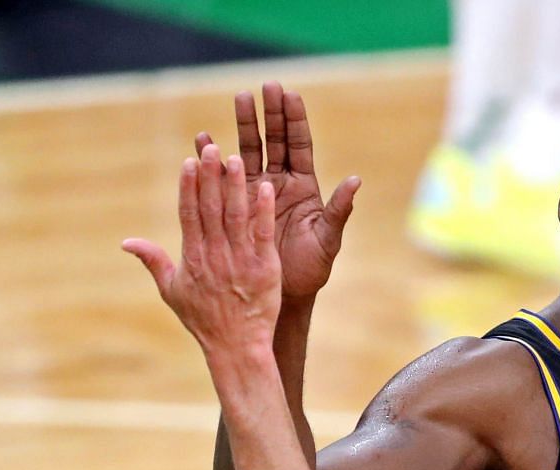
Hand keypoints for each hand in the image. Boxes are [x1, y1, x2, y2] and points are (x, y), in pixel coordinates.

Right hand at [123, 144, 281, 354]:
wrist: (237, 347)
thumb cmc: (203, 320)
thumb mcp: (172, 292)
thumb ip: (153, 261)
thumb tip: (126, 242)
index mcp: (193, 257)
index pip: (188, 215)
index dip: (188, 187)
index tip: (189, 162)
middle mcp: (215, 255)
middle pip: (211, 209)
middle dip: (211, 178)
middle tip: (212, 149)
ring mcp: (240, 261)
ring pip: (236, 217)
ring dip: (236, 187)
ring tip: (236, 159)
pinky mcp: (265, 268)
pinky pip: (263, 235)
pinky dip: (264, 212)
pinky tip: (265, 188)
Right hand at [194, 82, 358, 300]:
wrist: (283, 293)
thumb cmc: (311, 269)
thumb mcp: (327, 239)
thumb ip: (339, 210)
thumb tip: (355, 180)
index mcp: (304, 187)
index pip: (299, 145)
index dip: (294, 120)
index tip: (290, 94)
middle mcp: (281, 183)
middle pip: (275, 140)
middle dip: (270, 113)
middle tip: (265, 86)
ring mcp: (258, 191)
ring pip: (250, 150)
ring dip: (244, 125)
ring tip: (240, 98)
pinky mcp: (237, 204)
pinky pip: (224, 176)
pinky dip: (215, 157)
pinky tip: (204, 138)